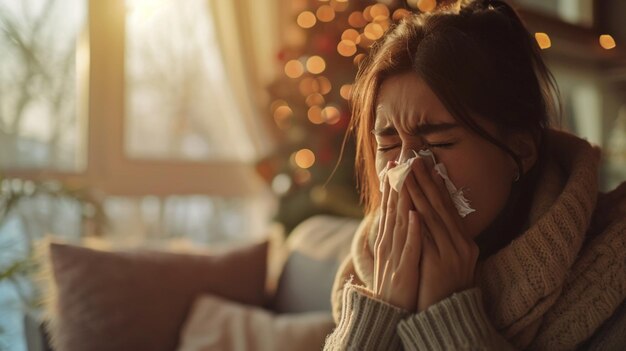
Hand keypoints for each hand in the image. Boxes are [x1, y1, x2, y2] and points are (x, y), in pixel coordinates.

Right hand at [372, 161, 422, 310]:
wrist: (388, 316)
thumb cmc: (396, 286)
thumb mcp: (394, 257)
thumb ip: (396, 237)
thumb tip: (402, 216)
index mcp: (387, 241)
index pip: (390, 208)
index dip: (392, 186)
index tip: (394, 164)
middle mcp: (387, 245)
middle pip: (391, 210)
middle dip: (395, 185)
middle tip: (397, 161)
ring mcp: (393, 257)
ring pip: (397, 223)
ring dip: (401, 200)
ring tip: (405, 178)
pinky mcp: (403, 271)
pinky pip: (408, 248)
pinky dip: (411, 231)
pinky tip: (414, 215)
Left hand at [404, 155, 478, 311]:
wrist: (449, 316)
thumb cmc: (445, 288)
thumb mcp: (449, 259)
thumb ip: (444, 237)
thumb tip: (429, 215)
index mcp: (464, 241)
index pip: (447, 206)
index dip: (435, 185)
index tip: (425, 165)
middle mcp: (462, 244)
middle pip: (440, 206)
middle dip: (425, 181)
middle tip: (414, 159)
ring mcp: (452, 254)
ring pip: (433, 217)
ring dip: (419, 194)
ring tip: (407, 175)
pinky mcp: (441, 265)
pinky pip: (428, 241)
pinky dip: (420, 225)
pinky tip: (413, 211)